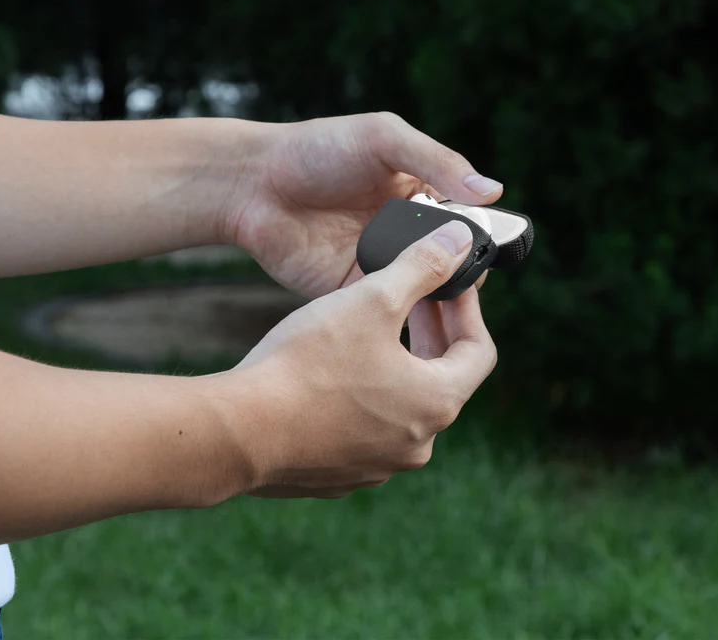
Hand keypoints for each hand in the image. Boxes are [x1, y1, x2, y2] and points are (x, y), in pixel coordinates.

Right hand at [206, 219, 496, 498]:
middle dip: (429, 331)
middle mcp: (417, 443)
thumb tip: (457, 241)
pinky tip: (333, 370)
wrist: (238, 431)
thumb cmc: (309, 363)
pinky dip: (362, 394)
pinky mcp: (339, 475)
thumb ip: (422, 266)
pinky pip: (364, 427)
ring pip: (401, 403)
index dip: (467, 308)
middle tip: (412, 296)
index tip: (449, 282)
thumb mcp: (372, 300)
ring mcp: (378, 464)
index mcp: (436, 403)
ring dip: (395, 362)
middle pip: (441, 376)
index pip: (479, 350)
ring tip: (371, 327)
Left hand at [225, 112, 502, 297]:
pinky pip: (384, 304)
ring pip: (420, 287)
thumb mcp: (384, 139)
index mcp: (419, 193)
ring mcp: (378, 262)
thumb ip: (438, 162)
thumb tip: (493, 192)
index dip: (477, 236)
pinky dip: (399, 307)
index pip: (464, 220)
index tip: (485, 248)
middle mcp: (403, 231)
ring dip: (434, 293)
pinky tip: (407, 307)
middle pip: (447, 259)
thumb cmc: (318, 149)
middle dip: (459, 270)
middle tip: (464, 277)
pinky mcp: (351, 290)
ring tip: (442, 296)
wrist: (252, 182)